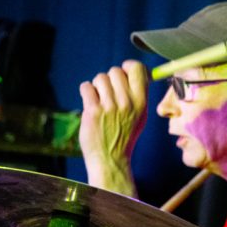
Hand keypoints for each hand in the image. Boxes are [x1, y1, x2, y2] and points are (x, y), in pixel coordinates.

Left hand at [78, 60, 147, 194]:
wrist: (110, 160)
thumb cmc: (124, 137)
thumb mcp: (140, 117)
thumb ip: (138, 94)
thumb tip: (134, 70)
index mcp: (141, 102)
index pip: (137, 69)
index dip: (127, 67)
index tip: (123, 72)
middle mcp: (126, 103)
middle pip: (115, 71)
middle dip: (109, 80)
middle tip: (108, 94)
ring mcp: (109, 107)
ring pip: (100, 78)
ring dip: (97, 87)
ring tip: (99, 101)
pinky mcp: (92, 111)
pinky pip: (86, 87)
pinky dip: (86, 91)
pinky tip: (90, 102)